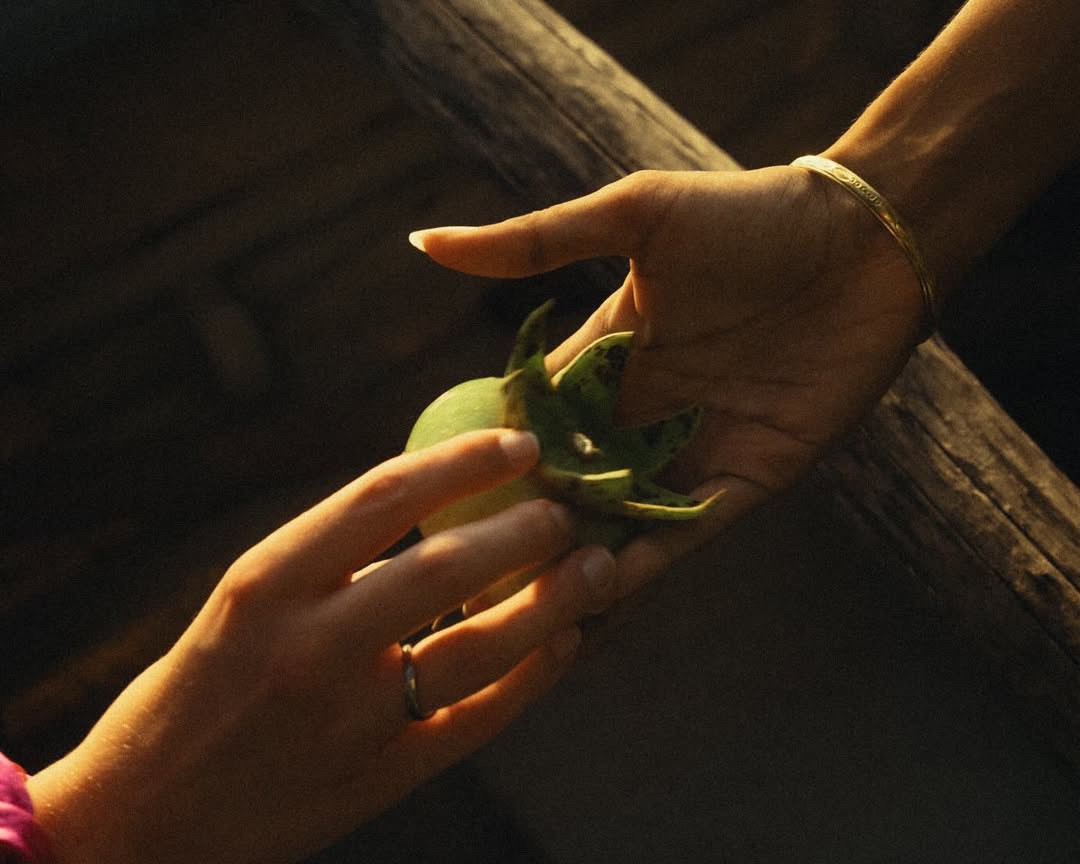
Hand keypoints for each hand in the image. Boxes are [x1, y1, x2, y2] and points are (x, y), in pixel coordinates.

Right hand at [28, 429, 615, 863]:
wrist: (140, 823)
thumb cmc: (194, 692)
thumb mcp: (245, 603)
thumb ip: (331, 557)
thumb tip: (438, 499)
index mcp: (264, 584)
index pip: (381, 497)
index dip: (463, 461)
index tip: (520, 441)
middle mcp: (308, 647)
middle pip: (443, 569)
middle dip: (523, 530)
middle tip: (569, 507)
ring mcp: (348, 721)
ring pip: (477, 649)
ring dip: (551, 603)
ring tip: (599, 567)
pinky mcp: (379, 781)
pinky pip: (477, 722)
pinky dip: (531, 679)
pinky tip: (566, 644)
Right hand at [410, 168, 927, 592]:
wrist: (866, 239)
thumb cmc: (749, 215)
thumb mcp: (633, 216)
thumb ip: (532, 244)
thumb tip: (422, 241)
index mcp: (605, 357)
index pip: (529, 423)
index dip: (483, 465)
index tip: (426, 512)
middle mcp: (640, 413)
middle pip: (564, 486)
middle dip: (516, 535)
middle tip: (451, 590)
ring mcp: (690, 450)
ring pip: (616, 523)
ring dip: (570, 565)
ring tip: (508, 619)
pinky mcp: (746, 478)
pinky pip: (684, 535)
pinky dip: (640, 568)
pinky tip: (592, 604)